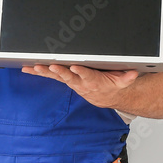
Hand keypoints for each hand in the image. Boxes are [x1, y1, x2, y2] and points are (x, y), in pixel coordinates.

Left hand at [21, 64, 138, 108]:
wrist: (104, 96)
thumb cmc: (112, 85)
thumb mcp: (122, 81)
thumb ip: (127, 77)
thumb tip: (133, 73)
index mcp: (93, 81)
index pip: (86, 76)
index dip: (80, 72)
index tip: (74, 67)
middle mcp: (80, 82)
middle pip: (68, 76)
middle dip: (58, 71)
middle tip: (50, 66)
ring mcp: (71, 81)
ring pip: (56, 76)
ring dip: (44, 72)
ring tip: (34, 67)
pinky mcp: (65, 79)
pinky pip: (50, 75)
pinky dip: (39, 72)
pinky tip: (28, 68)